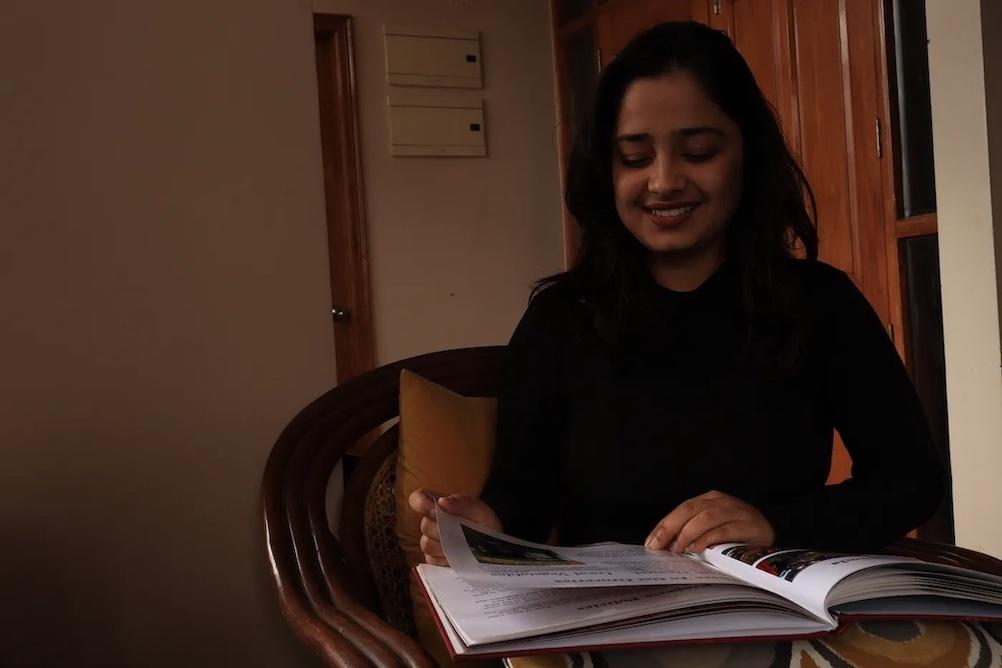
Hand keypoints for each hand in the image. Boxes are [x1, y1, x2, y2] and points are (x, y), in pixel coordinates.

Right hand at [407, 489, 501, 565]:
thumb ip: (463, 503)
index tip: (434, 510)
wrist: (496, 549)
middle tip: (460, 532)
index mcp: (442, 506)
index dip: (420, 503)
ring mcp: (431, 542)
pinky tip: (457, 557)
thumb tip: (441, 502)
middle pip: (424, 525)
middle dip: (441, 529)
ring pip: (426, 544)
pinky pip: (430, 559)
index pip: (418, 498)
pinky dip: (444, 559)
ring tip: (461, 546)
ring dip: (444, 545)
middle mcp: (433, 522)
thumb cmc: (487, 525)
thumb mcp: (481, 511)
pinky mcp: (433, 559)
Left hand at [644, 490, 773, 552]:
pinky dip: (708, 539)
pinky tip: (697, 548)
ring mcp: (738, 511)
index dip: (664, 525)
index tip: (651, 542)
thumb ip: (690, 534)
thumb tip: (663, 546)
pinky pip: (724, 530)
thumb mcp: (711, 532)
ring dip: (688, 534)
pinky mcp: (751, 525)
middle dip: (670, 528)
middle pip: (690, 510)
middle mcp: (723, 501)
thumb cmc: (736, 539)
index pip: (682, 509)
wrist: (770, 543)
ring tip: (678, 549)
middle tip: (658, 546)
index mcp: (710, 499)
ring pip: (706, 518)